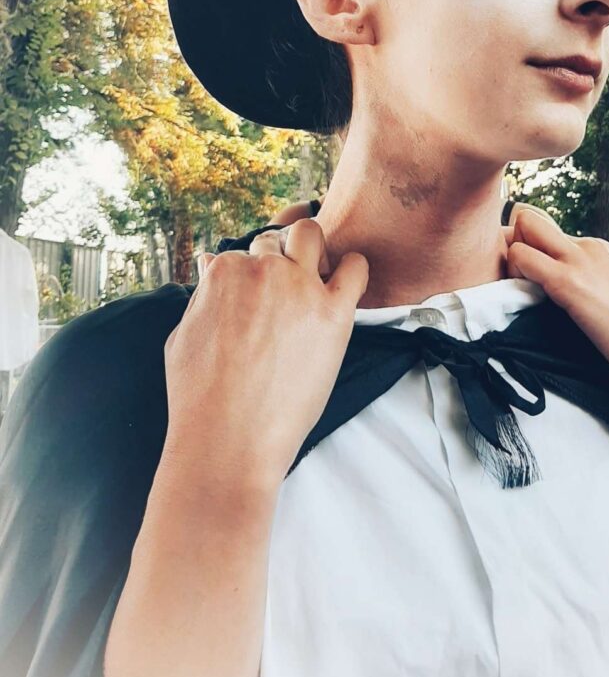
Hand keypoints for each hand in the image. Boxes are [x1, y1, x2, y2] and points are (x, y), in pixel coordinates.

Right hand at [162, 218, 368, 494]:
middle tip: (284, 294)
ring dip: (313, 252)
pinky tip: (342, 289)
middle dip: (281, 258)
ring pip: (313, 237)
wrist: (229, 439)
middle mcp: (264, 269)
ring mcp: (300, 288)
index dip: (252, 277)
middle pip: (279, 241)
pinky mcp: (334, 313)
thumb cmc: (200, 396)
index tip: (257, 302)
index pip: (245, 252)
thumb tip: (211, 262)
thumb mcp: (184, 335)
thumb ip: (204, 294)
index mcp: (224, 270)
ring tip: (312, 285)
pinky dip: (352, 269)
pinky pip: (356, 268)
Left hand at [503, 203, 608, 399]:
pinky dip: (510, 273)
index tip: (517, 279)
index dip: (524, 249)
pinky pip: (522, 257)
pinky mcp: (569, 283)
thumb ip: (588, 295)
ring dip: (508, 256)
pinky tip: (519, 302)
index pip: (545, 231)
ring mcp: (579, 261)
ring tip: (514, 295)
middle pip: (528, 218)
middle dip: (509, 242)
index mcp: (598, 252)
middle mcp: (587, 247)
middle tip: (508, 282)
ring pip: (522, 226)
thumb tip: (567, 308)